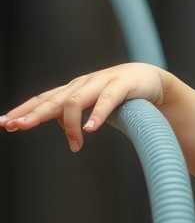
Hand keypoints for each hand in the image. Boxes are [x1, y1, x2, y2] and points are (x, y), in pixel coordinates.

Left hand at [0, 63, 166, 151]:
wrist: (151, 79)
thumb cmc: (121, 93)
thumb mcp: (94, 106)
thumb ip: (78, 114)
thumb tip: (61, 127)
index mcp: (73, 89)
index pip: (42, 99)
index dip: (23, 110)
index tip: (5, 123)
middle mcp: (82, 84)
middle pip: (52, 100)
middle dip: (33, 114)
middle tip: (17, 126)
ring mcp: (101, 82)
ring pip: (75, 100)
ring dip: (71, 124)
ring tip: (74, 144)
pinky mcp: (121, 85)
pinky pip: (107, 101)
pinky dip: (97, 115)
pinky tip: (91, 129)